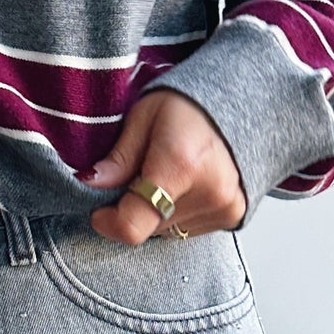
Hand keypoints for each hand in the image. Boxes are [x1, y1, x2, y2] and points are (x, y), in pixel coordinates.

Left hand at [79, 89, 246, 244]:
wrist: (243, 103)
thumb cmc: (190, 105)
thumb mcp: (144, 116)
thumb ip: (118, 156)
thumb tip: (90, 183)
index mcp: (180, 164)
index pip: (133, 224)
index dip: (108, 222)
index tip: (98, 211)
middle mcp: (207, 192)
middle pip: (148, 227)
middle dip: (131, 209)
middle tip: (136, 176)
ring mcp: (225, 207)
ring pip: (166, 231)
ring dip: (154, 212)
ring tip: (164, 175)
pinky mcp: (233, 216)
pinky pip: (188, 229)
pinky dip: (175, 213)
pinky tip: (183, 184)